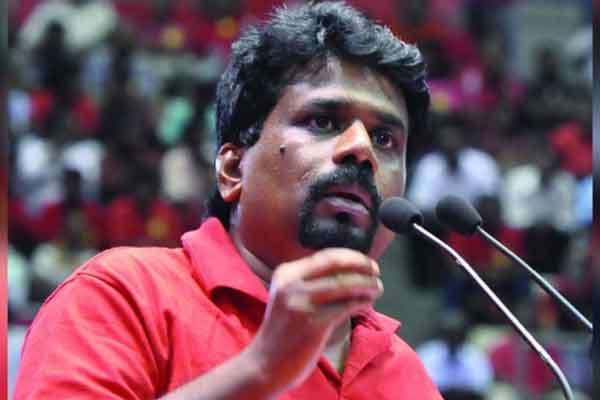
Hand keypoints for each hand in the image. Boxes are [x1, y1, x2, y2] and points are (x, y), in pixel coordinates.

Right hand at [247, 248, 382, 394]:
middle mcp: (291, 284)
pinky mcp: (312, 324)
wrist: (266, 363)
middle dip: (361, 265)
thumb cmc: (284, 330)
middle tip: (376, 271)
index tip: (365, 262)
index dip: (350, 256)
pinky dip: (361, 302)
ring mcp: (301, 304)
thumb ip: (312, 281)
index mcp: (286, 273)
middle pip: (335, 264)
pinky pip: (345, 306)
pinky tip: (367, 303)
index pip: (325, 256)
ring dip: (366, 284)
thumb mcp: (289, 296)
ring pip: (343, 284)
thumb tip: (350, 270)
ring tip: (377, 288)